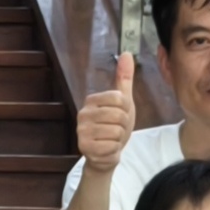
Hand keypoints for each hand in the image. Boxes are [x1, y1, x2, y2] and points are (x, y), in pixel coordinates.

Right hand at [77, 53, 137, 170]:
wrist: (105, 156)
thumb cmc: (114, 127)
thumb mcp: (123, 102)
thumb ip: (124, 78)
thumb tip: (127, 53)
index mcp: (91, 100)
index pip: (120, 98)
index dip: (126, 110)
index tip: (120, 115)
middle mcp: (83, 113)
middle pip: (119, 115)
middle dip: (123, 126)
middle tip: (116, 130)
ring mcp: (81, 131)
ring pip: (116, 131)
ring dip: (119, 139)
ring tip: (111, 139)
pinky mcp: (84, 147)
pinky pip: (111, 146)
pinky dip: (114, 150)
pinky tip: (107, 149)